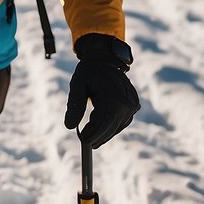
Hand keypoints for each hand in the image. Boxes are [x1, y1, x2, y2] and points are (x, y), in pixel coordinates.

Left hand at [65, 34, 139, 148]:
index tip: (82, 140)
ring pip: (117, 126)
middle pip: (111, 127)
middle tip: (86, 143)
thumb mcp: (77, 85)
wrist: (106, 60)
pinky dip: (111, 127)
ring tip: (91, 138)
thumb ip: (74, 105)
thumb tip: (69, 127)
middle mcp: (126, 102)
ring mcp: (132, 104)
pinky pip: (122, 121)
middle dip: (97, 137)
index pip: (103, 122)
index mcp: (113, 97)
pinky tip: (101, 130)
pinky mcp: (134, 105)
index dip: (92, 134)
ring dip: (105, 134)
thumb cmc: (89, 72)